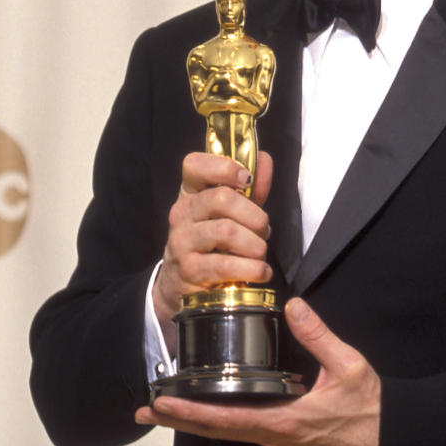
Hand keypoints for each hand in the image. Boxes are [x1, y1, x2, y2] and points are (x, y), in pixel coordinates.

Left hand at [135, 298, 380, 445]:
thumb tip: (294, 306)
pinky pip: (240, 430)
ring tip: (165, 408)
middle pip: (215, 432)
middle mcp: (272, 436)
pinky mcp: (282, 436)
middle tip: (144, 409)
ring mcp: (276, 439)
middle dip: (179, 421)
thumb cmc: (369, 407)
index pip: (227, 420)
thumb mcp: (348, 366)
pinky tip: (205, 409)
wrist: (387, 440)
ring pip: (225, 433)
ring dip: (194, 422)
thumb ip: (319, 335)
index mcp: (284, 421)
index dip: (191, 413)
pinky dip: (215, 420)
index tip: (163, 404)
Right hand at [153, 150, 273, 331]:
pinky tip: (260, 272)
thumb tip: (264, 159)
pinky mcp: (189, 270)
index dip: (223, 167)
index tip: (246, 178)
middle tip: (263, 230)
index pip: (194, 165)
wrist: (181, 285)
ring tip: (260, 254)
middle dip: (254, 216)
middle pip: (221, 198)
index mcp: (190, 193)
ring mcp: (182, 242)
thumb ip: (251, 189)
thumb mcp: (232, 214)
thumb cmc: (214, 243)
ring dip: (255, 244)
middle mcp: (181, 214)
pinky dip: (253, 268)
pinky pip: (226, 265)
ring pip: (227, 231)